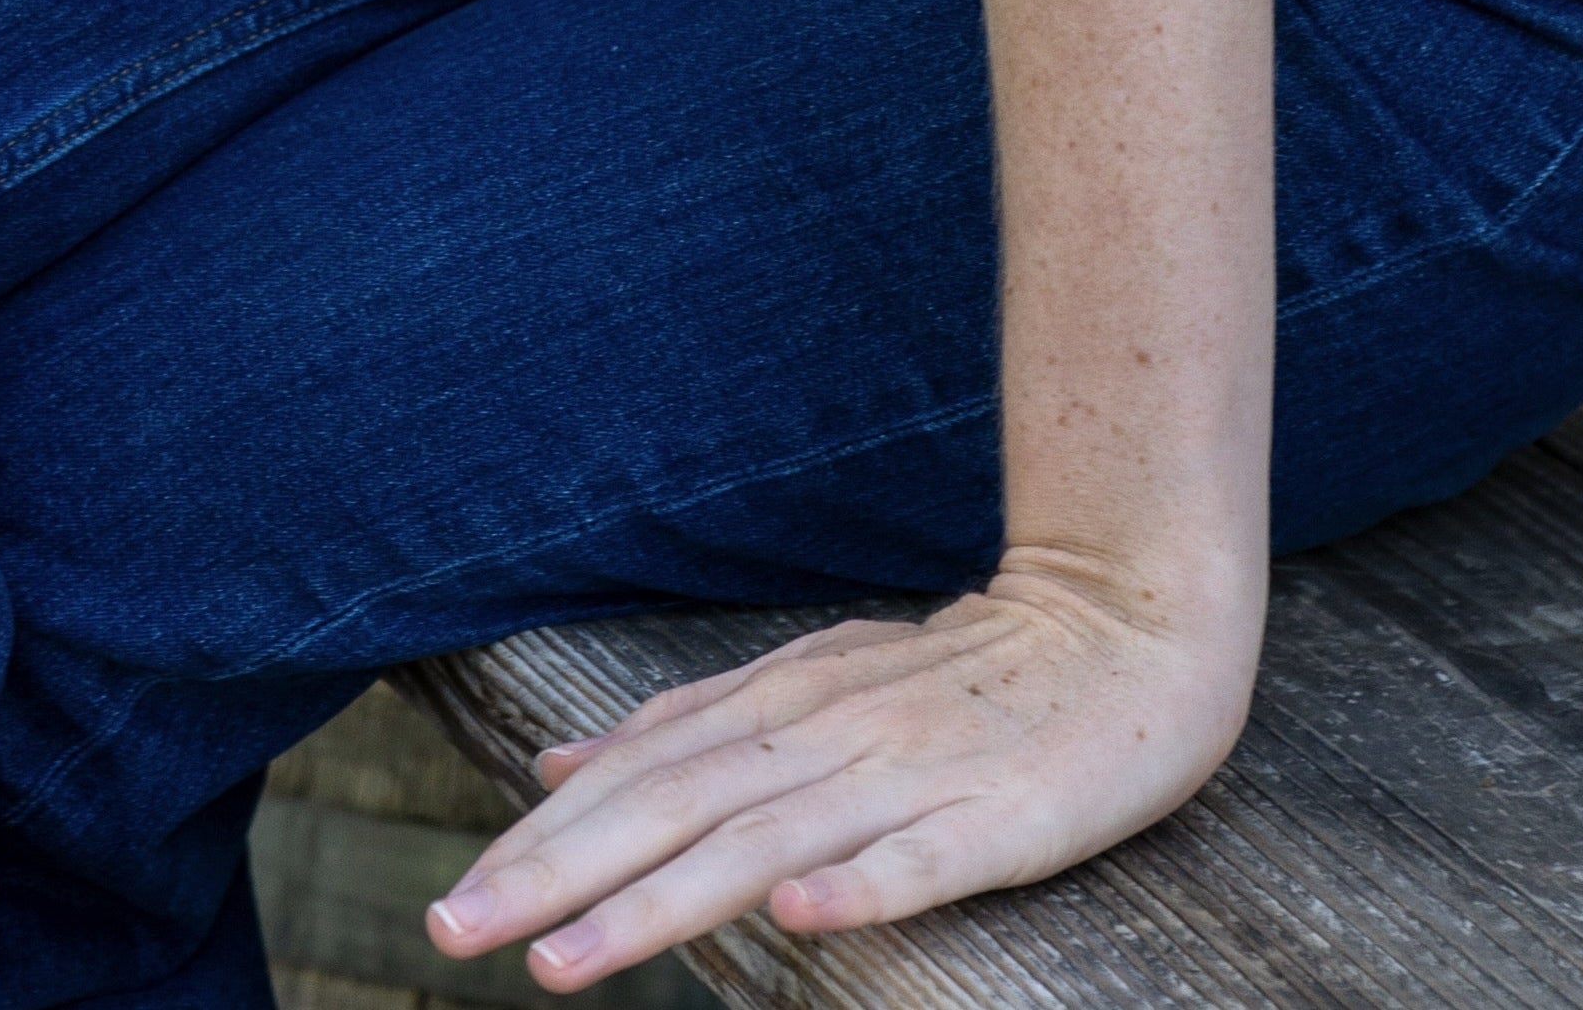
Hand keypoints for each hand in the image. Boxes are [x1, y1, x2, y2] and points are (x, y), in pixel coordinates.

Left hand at [419, 549, 1259, 989]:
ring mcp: (913, 775)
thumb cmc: (965, 670)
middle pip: (674, 811)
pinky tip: (802, 921)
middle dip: (558, 878)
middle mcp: (830, 734)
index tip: (452, 901)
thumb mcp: (815, 676)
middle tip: (451, 934)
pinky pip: (923, 862)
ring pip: (767, 845)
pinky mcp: (999, 818)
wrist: (1130, 617)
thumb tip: (557, 763)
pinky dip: (860, 889)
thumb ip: (693, 724)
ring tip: (566, 964)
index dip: (543, 842)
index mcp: (786, 704)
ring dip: (660, 904)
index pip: (641, 778)